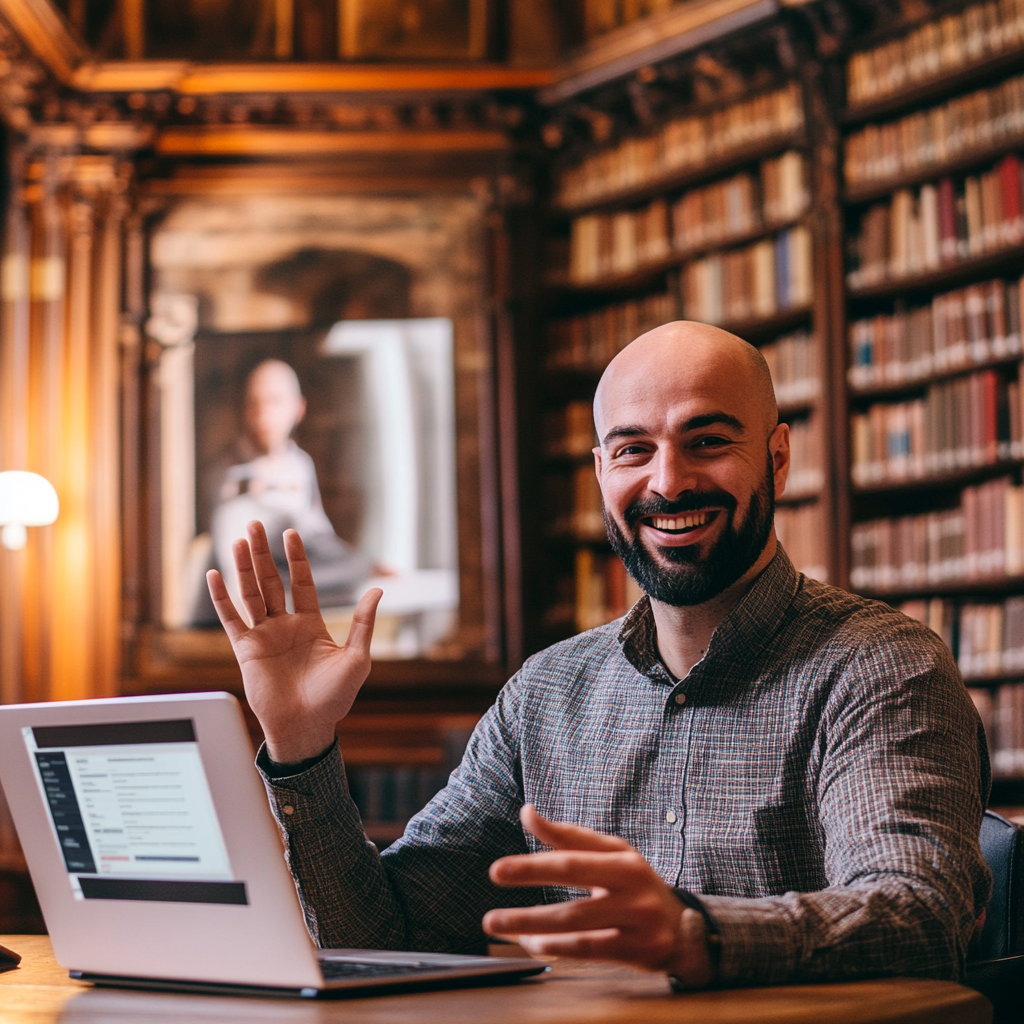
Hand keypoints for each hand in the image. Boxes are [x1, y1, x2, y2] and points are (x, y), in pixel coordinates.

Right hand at [206, 520, 381, 763]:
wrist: (308, 728)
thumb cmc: (335, 699)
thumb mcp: (357, 658)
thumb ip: (364, 623)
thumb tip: (377, 591)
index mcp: (311, 625)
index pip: (302, 583)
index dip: (297, 558)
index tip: (291, 533)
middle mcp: (285, 626)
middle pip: (272, 581)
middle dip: (264, 553)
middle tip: (255, 524)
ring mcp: (264, 637)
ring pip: (251, 594)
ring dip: (244, 567)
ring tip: (238, 540)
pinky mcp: (246, 650)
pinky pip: (232, 619)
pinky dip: (223, 599)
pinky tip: (216, 576)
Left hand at [483, 806, 713, 986]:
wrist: (683, 930)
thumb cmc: (634, 886)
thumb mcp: (610, 856)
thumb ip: (568, 837)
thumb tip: (527, 812)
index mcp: (622, 855)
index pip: (573, 848)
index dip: (537, 851)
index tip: (499, 866)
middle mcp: (632, 882)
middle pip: (574, 874)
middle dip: (530, 874)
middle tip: (494, 876)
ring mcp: (637, 917)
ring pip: (575, 919)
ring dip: (531, 922)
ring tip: (498, 922)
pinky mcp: (637, 949)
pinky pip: (588, 949)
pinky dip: (556, 947)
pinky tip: (531, 943)